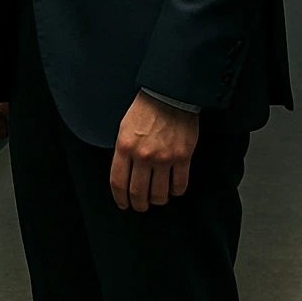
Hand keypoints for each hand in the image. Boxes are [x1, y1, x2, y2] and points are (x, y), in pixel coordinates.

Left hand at [110, 90, 198, 210]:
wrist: (169, 94)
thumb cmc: (145, 109)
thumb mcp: (124, 128)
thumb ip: (124, 152)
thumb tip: (125, 174)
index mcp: (124, 147)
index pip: (118, 182)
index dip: (120, 198)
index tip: (123, 204)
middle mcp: (143, 155)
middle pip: (138, 193)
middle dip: (138, 204)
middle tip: (140, 206)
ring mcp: (164, 158)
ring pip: (159, 194)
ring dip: (157, 200)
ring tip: (157, 199)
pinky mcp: (183, 157)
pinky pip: (179, 185)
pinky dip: (176, 191)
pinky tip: (173, 189)